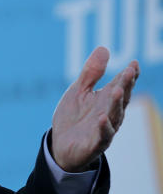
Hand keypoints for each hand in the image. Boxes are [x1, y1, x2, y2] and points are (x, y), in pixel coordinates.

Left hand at [51, 47, 139, 171]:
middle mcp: (110, 113)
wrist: (61, 145)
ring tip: (117, 90)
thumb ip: (91, 73)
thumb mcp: (78, 91)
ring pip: (114, 115)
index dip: (128, 75)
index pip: (121, 85)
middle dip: (126, 85)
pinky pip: (102, 135)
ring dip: (116, 103)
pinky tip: (101, 117)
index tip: (133, 63)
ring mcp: (104, 128)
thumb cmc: (73, 116)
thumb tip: (104, 48)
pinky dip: (103, 127)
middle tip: (129, 72)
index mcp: (107, 99)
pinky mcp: (95, 143)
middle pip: (121, 98)